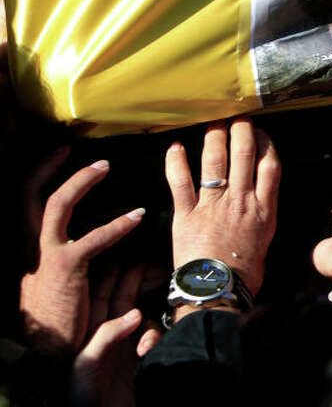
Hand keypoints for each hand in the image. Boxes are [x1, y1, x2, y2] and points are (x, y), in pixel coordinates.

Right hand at [20, 159, 144, 352]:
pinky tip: (137, 216)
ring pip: (57, 205)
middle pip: (32, 195)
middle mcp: (34, 246)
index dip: (41, 176)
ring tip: (104, 167)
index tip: (60, 155)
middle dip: (46, 168)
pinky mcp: (67, 269)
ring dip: (80, 182)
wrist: (46, 347)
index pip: (30, 203)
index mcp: (33, 247)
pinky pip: (92, 239)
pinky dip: (116, 225)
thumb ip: (71, 256)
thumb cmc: (59, 313)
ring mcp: (48, 255)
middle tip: (71, 148)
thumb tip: (89, 239)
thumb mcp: (58, 279)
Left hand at [70, 267, 162, 406]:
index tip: (136, 259)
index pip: (106, 293)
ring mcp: (125, 346)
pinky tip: (147, 352)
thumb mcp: (87, 362)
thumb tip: (137, 313)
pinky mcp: (140, 359)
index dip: (120, 274)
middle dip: (142, 284)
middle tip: (159, 271)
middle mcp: (109, 333)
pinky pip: (153, 339)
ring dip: (149, 322)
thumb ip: (109, 334)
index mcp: (91, 329)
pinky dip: (154, 340)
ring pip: (144, 319)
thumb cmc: (81, 395)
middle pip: (127, 298)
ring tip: (146, 335)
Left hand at [165, 118, 280, 295]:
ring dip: (214, 137)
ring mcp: (214, 204)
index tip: (261, 132)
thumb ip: (262, 219)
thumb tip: (259, 210)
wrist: (218, 292)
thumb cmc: (244, 274)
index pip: (270, 165)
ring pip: (215, 161)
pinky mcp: (187, 213)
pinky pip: (180, 181)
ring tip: (214, 123)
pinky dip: (176, 162)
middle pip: (245, 154)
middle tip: (238, 117)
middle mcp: (241, 200)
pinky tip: (176, 146)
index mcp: (264, 209)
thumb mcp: (265, 242)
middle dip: (242, 130)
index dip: (266, 143)